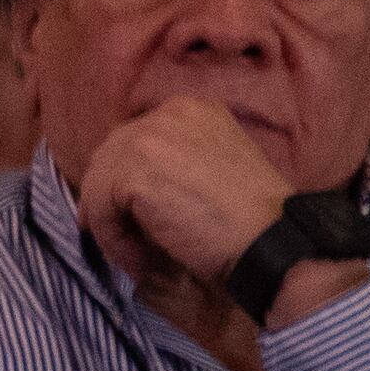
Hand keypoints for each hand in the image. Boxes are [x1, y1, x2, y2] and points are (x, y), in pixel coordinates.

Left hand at [76, 94, 297, 296]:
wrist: (271, 240)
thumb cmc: (249, 218)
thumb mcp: (211, 169)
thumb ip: (172, 163)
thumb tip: (118, 188)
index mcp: (191, 109)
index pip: (134, 141)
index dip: (123, 181)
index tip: (127, 216)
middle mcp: (168, 113)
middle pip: (110, 157)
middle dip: (109, 200)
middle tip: (122, 240)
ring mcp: (148, 138)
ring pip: (98, 185)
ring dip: (111, 225)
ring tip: (136, 256)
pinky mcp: (133, 172)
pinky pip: (98, 210)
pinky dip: (112, 240)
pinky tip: (139, 260)